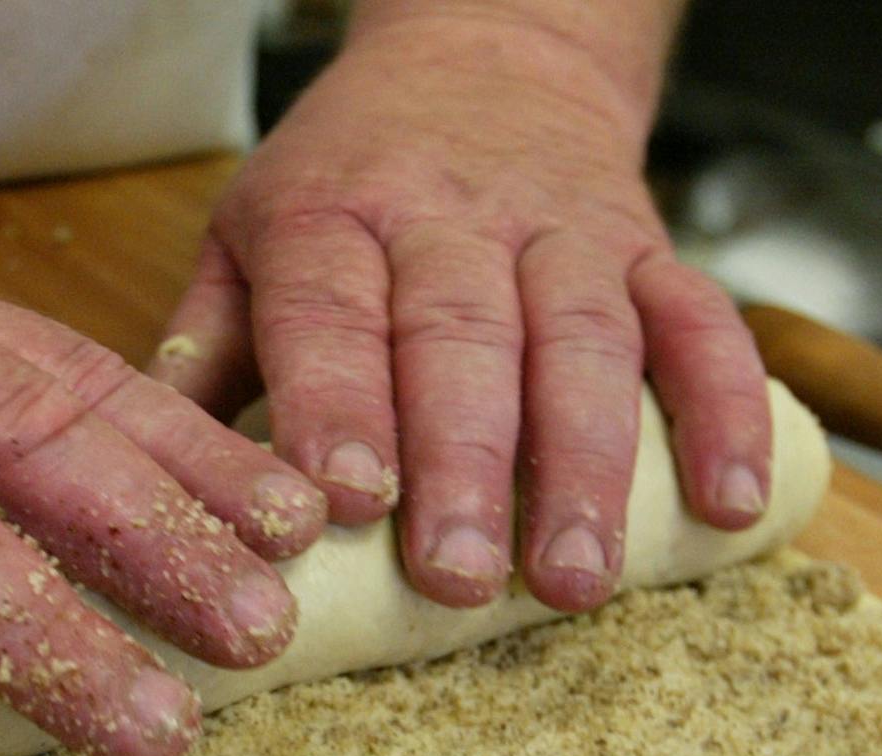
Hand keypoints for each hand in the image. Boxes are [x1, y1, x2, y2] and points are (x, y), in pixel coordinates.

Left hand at [149, 7, 771, 611]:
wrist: (483, 51)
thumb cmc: (346, 179)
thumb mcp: (246, 233)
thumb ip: (207, 351)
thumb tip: (152, 478)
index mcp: (329, 214)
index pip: (331, 313)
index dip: (341, 404)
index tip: (347, 503)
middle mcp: (447, 216)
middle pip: (460, 338)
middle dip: (462, 463)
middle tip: (456, 574)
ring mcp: (559, 228)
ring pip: (581, 338)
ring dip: (587, 463)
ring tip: (577, 577)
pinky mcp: (647, 243)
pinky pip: (701, 319)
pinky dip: (725, 408)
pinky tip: (730, 505)